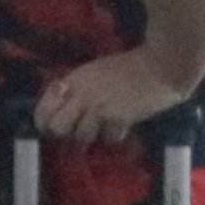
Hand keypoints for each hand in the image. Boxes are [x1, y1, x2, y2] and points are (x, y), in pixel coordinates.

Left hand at [34, 52, 179, 140]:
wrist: (160, 66)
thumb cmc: (128, 66)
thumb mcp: (93, 71)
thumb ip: (75, 87)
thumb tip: (59, 102)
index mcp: (73, 80)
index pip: (43, 109)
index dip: (44, 122)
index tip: (52, 126)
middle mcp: (81, 95)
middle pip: (57, 129)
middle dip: (66, 133)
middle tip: (78, 130)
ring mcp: (99, 108)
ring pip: (82, 137)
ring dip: (93, 136)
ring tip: (104, 126)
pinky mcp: (119, 118)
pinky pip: (109, 138)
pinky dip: (115, 136)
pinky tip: (122, 125)